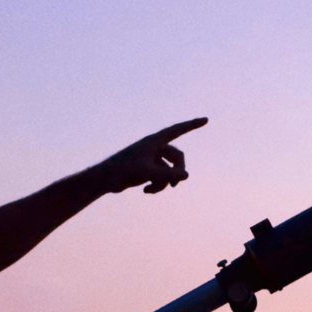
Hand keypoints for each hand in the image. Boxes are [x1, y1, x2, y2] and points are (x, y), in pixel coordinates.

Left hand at [93, 117, 207, 193]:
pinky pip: (161, 177)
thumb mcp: (148, 172)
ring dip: (166, 182)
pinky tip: (146, 191)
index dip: (192, 125)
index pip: (177, 130)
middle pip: (177, 157)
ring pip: (170, 170)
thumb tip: (187, 175)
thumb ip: (169, 174)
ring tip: (153, 189)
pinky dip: (157, 185)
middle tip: (175, 184)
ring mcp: (152, 159)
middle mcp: (154, 147)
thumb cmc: (123, 171)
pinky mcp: (148, 169)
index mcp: (154, 141)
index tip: (206, 120)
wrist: (105, 179)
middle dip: (178, 171)